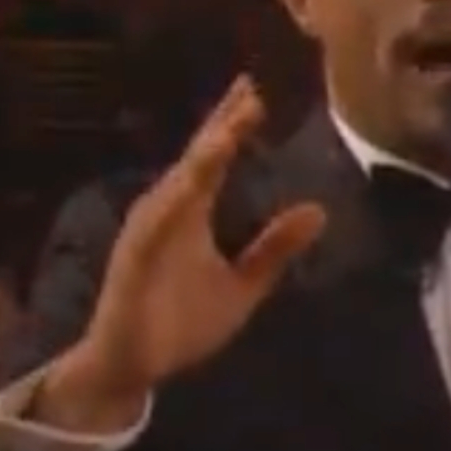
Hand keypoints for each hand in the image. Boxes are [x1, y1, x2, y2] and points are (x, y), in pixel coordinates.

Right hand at [36, 78, 326, 431]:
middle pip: (197, 159)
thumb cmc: (182, 323)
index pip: (216, 159)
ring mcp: (149, 233)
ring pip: (178, 185)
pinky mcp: (132, 260)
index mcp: (193, 214)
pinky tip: (190, 182)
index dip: (233, 124)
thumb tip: (318, 210)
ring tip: (231, 125)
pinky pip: (154, 227)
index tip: (257, 87)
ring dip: (203, 156)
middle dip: (222, 124)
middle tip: (251, 85)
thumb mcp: (243, 286)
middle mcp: (169, 212)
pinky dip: (172, 202)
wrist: (135, 366)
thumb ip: (274, 249)